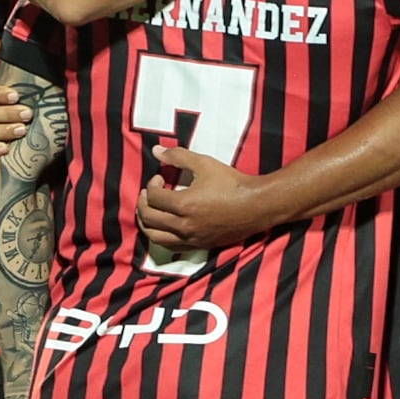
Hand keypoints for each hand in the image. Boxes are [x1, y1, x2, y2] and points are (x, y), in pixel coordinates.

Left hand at [138, 145, 268, 249]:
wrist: (256, 205)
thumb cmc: (232, 183)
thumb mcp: (204, 164)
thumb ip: (178, 156)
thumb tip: (156, 151)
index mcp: (184, 204)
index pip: (153, 198)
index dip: (151, 185)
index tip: (159, 178)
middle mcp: (184, 225)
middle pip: (150, 218)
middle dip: (143, 204)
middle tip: (147, 194)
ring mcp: (191, 238)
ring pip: (156, 237)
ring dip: (147, 224)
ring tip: (148, 212)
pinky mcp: (199, 245)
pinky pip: (171, 247)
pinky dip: (160, 237)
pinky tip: (162, 228)